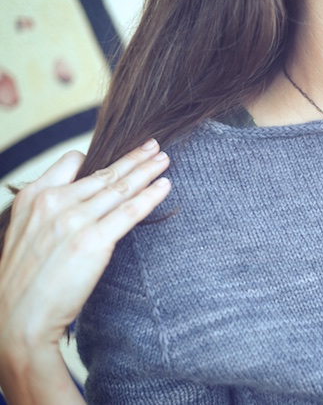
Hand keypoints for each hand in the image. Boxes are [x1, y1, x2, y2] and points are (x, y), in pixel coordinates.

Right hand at [0, 139, 170, 402]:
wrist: (16, 317)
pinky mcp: (93, 240)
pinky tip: (164, 186)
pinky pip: (129, 211)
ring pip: (120, 187)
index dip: (102, 158)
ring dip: (147, 171)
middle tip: (155, 146)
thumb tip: (77, 192)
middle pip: (104, 174)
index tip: (127, 152)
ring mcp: (74, 220)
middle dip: (134, 158)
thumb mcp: (24, 231)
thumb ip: (48, 207)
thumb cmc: (24, 279)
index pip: (73, 163)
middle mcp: (54, 202)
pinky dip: (150, 196)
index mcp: (34, 195)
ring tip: (164, 160)